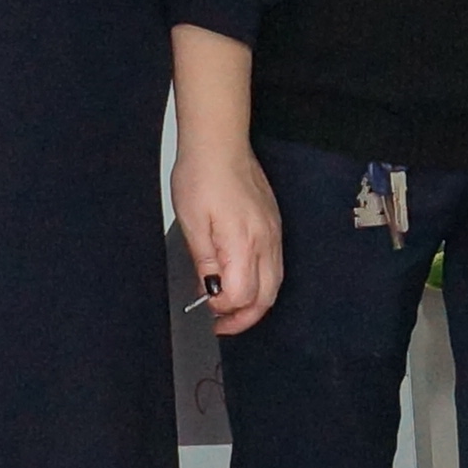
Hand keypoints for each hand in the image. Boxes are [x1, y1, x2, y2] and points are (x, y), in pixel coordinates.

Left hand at [177, 128, 284, 332]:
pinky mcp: (273, 226)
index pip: (242, 296)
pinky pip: (275, 266)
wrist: (220, 144)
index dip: (223, 309)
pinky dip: (261, 283)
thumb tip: (210, 291)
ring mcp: (274, 233)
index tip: (205, 307)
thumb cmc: (203, 176)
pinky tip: (242, 281)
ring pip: (274, 284)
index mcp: (244, 242)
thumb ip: (204, 263)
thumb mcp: (191, 224)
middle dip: (244, 317)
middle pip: (266, 297)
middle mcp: (266, 241)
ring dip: (254, 303)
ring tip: (230, 307)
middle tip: (221, 323)